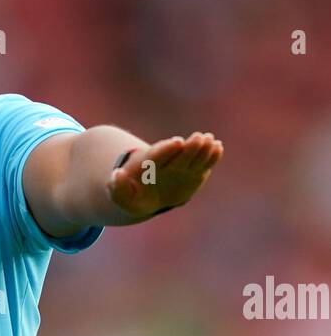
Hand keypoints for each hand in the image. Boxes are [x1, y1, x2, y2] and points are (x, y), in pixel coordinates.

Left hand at [107, 131, 222, 218]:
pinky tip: (219, 147)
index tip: (177, 142)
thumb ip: (117, 188)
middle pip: (178, 154)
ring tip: (212, 141)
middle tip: (199, 138)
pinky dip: (211, 157)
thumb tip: (115, 175)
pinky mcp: (194, 172)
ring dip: (202, 149)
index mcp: (148, 165)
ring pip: (192, 156)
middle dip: (188, 147)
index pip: (157, 155)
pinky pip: (203, 164)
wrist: (146, 195)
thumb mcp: (121, 197)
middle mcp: (167, 162)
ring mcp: (181, 166)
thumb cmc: (132, 196)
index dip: (166, 149)